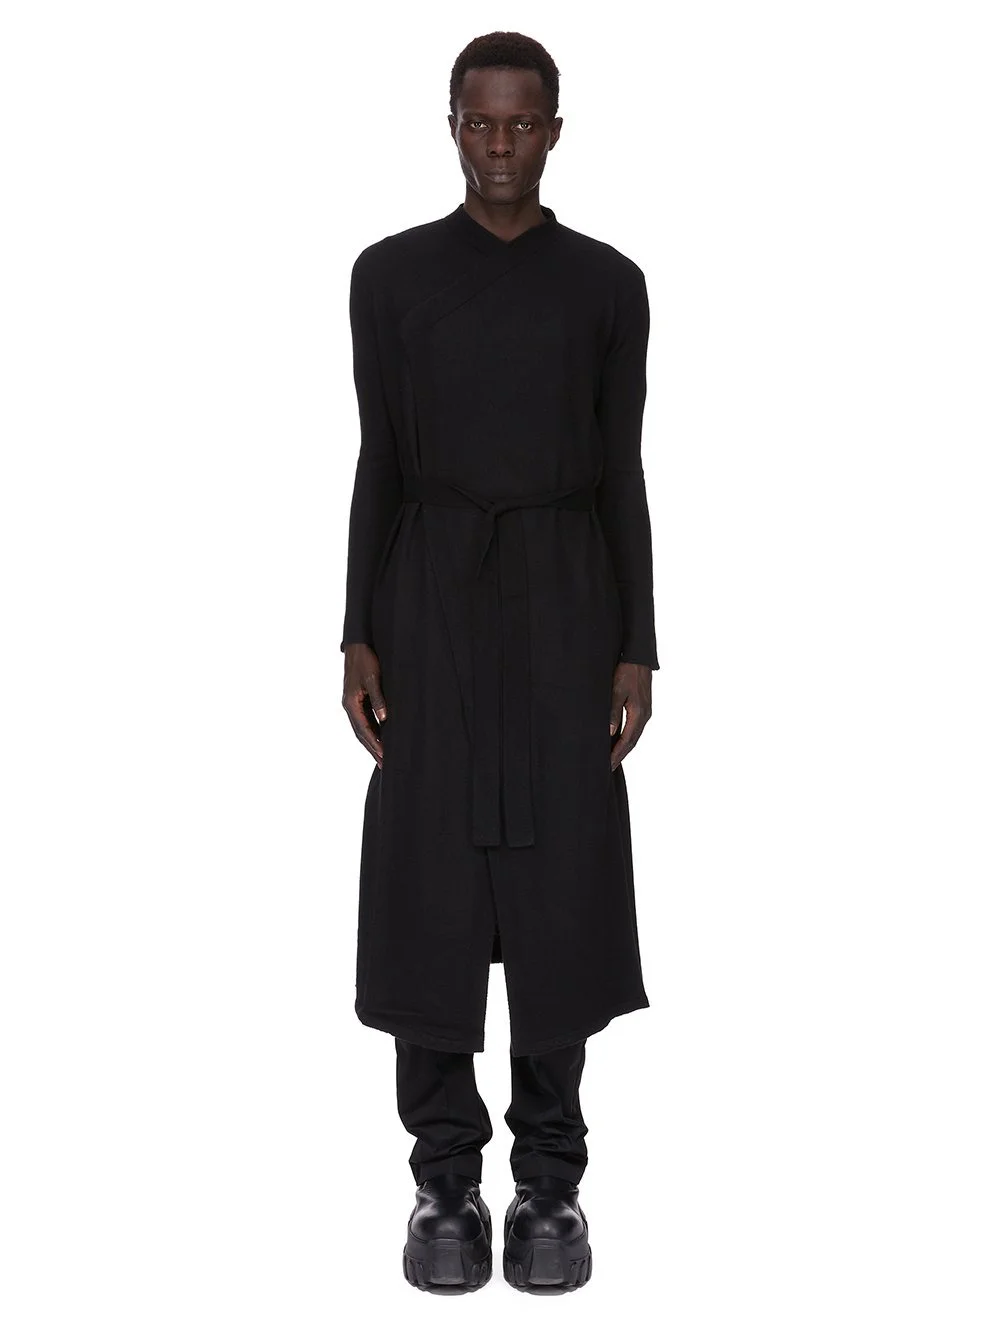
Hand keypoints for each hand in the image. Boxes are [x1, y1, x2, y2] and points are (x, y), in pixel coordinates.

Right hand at [343, 642, 387, 767]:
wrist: (357, 645)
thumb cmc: (365, 660)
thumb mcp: (374, 679)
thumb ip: (379, 699)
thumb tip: (384, 719)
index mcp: (351, 703)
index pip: (364, 730)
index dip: (374, 744)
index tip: (384, 756)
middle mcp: (350, 706)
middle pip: (361, 733)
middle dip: (372, 749)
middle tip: (384, 764)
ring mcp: (352, 703)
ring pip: (362, 728)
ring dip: (372, 742)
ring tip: (382, 756)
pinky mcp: (357, 699)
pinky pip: (364, 720)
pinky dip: (372, 731)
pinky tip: (380, 737)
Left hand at [609, 661, 652, 769]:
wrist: (638, 657)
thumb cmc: (627, 671)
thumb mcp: (617, 690)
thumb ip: (613, 712)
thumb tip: (611, 732)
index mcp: (639, 714)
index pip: (627, 740)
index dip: (617, 754)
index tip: (608, 765)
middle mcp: (644, 716)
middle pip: (632, 741)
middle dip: (620, 755)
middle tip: (609, 768)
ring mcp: (645, 712)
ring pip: (634, 735)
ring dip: (624, 748)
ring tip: (613, 758)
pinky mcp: (642, 707)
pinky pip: (634, 728)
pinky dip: (626, 737)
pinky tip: (619, 740)